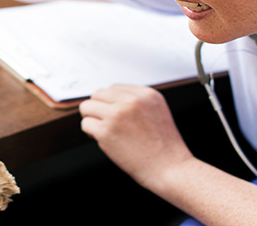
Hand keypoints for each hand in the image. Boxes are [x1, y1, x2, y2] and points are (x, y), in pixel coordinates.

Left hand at [78, 84, 193, 186]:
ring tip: (102, 131)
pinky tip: (102, 140)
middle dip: (98, 109)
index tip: (114, 114)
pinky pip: (85, 124)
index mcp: (146, 94)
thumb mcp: (158, 112)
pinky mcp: (106, 131)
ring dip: (92, 119)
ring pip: (87, 107)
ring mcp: (117, 115)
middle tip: (104, 123)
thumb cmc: (165, 148)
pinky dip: (90, 133)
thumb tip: (111, 100)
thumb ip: (137, 102)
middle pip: (98, 94)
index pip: (114, 88)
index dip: (110, 103)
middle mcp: (131, 101)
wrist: (170, 169)